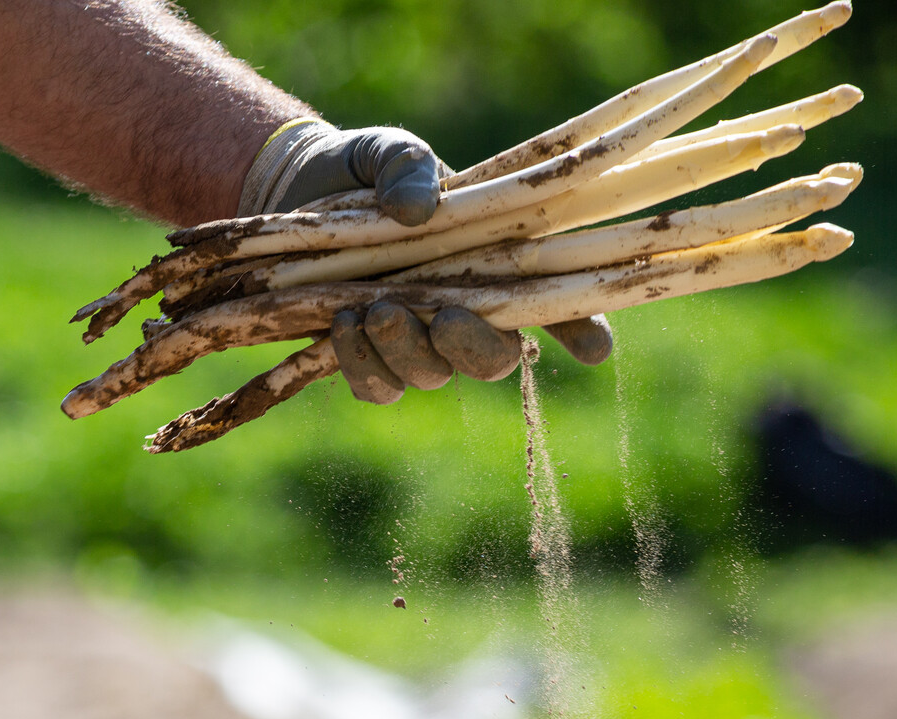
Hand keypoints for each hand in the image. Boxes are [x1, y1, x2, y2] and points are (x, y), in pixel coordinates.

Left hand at [238, 119, 612, 403]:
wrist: (301, 187)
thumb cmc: (368, 171)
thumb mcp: (390, 151)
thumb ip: (408, 166)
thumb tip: (418, 211)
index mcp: (497, 263)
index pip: (557, 305)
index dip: (584, 332)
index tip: (594, 349)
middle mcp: (466, 312)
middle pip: (493, 359)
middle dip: (473, 348)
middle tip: (444, 317)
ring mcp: (418, 340)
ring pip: (431, 376)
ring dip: (406, 351)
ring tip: (374, 309)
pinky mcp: (369, 355)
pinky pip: (378, 387)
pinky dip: (362, 364)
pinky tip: (343, 323)